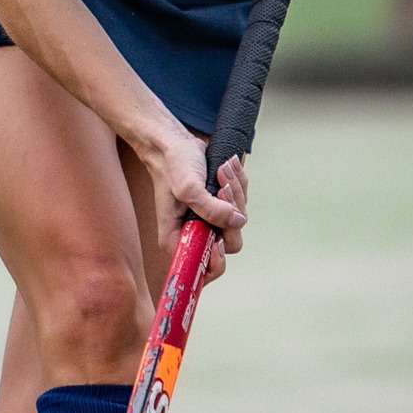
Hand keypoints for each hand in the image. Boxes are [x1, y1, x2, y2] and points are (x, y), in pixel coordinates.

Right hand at [142, 126, 247, 279]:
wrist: (175, 143)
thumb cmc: (173, 164)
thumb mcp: (188, 187)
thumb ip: (211, 209)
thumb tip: (237, 221)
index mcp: (178, 237)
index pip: (202, 269)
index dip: (216, 260)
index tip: (219, 239)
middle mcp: (194, 233)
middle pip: (229, 243)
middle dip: (231, 214)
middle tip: (222, 190)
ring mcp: (209, 220)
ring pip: (238, 220)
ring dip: (235, 192)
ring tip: (222, 171)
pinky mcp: (220, 207)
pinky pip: (240, 203)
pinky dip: (238, 183)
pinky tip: (225, 168)